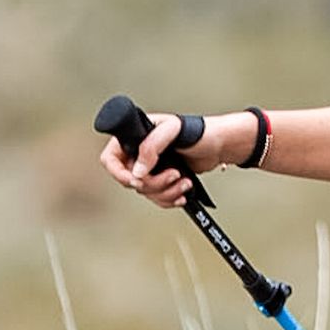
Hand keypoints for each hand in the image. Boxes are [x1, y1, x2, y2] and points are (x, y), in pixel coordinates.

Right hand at [99, 111, 233, 206]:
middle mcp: (140, 154)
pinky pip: (157, 197)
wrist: (218, 146)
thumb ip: (150, 148)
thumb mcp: (172, 131)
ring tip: (184, 182)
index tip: (135, 180)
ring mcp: (151, 168)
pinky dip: (170, 198)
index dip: (118, 173)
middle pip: (131, 181)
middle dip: (154, 183)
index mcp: (136, 137)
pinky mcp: (163, 180)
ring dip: (166, 192)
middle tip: (174, 175)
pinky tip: (183, 192)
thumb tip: (137, 172)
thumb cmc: (197, 132)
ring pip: (146, 192)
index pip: (111, 159)